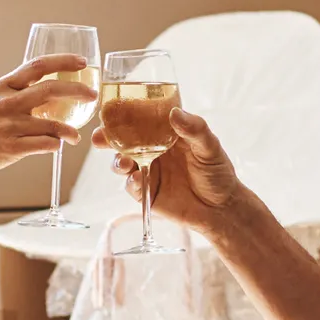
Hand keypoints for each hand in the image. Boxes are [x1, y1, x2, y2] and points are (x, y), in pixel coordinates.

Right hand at [0, 53, 91, 178]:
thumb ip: (20, 92)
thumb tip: (53, 88)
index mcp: (5, 86)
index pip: (38, 65)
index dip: (63, 61)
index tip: (82, 62)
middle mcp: (7, 103)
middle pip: (50, 90)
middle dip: (77, 91)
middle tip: (92, 95)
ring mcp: (9, 126)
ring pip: (52, 124)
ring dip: (69, 130)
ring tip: (75, 135)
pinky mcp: (11, 148)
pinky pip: (44, 144)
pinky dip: (55, 144)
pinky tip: (57, 145)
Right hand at [92, 107, 244, 234]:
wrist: (221, 209)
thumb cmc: (218, 172)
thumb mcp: (210, 147)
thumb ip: (194, 129)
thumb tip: (174, 112)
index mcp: (166, 133)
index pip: (141, 118)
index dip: (124, 113)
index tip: (111, 110)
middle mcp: (152, 149)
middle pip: (123, 140)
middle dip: (107, 137)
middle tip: (99, 137)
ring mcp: (148, 170)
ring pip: (122, 162)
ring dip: (116, 161)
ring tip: (122, 163)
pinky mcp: (146, 192)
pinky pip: (131, 186)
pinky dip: (130, 182)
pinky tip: (135, 179)